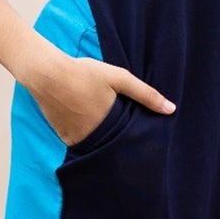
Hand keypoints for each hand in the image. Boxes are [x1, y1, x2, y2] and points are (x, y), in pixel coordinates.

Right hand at [29, 56, 174, 146]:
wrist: (47, 74)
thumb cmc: (84, 73)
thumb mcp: (119, 78)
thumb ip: (145, 94)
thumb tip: (171, 109)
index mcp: (111, 125)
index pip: (129, 139)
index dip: (134, 137)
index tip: (140, 136)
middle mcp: (95, 137)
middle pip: (112, 144)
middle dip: (118, 140)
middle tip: (122, 131)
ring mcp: (78, 140)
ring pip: (96, 145)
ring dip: (101, 140)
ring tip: (103, 127)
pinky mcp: (64, 138)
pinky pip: (80, 143)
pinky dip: (85, 137)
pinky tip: (85, 124)